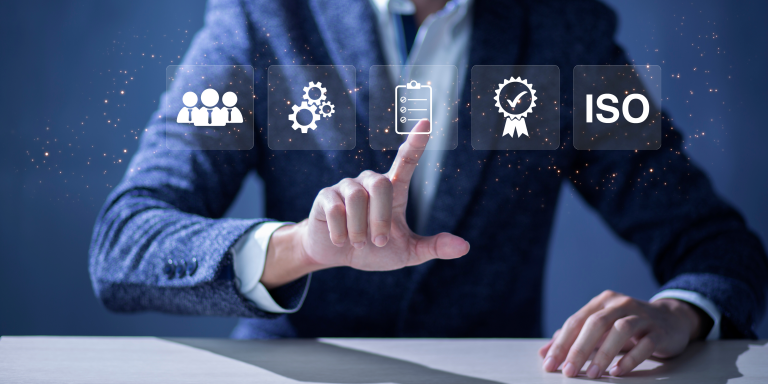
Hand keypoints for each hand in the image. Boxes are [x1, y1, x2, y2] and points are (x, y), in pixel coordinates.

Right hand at [260, 120, 469, 287]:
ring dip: (360, 228)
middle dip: (381, 219)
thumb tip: (465, 247)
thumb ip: (433, 248)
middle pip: (381, 184)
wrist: (336, 255)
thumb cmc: (374, 249)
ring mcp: (346, 186)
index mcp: (393, 189)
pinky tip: (341, 240)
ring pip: (356, 198)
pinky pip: (335, 208)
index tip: (426, 123)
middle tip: (379, 243)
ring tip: (359, 243)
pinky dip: (341, 231)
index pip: (407, 160)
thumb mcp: (407, 253)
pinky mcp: (326, 195)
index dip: (415, 142)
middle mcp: (370, 181)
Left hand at [538, 290, 704, 378]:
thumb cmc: (628, 326)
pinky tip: (617, 371)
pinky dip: (630, 359)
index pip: (576, 321)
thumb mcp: (600, 329)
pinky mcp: (660, 331)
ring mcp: (642, 316)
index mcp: (601, 302)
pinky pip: (645, 344)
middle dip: (578, 349)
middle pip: (595, 324)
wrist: (671, 319)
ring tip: (593, 374)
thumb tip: (544, 353)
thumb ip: (573, 338)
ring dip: (604, 353)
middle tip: (568, 372)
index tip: (549, 364)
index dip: (561, 344)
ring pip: (620, 330)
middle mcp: (620, 304)